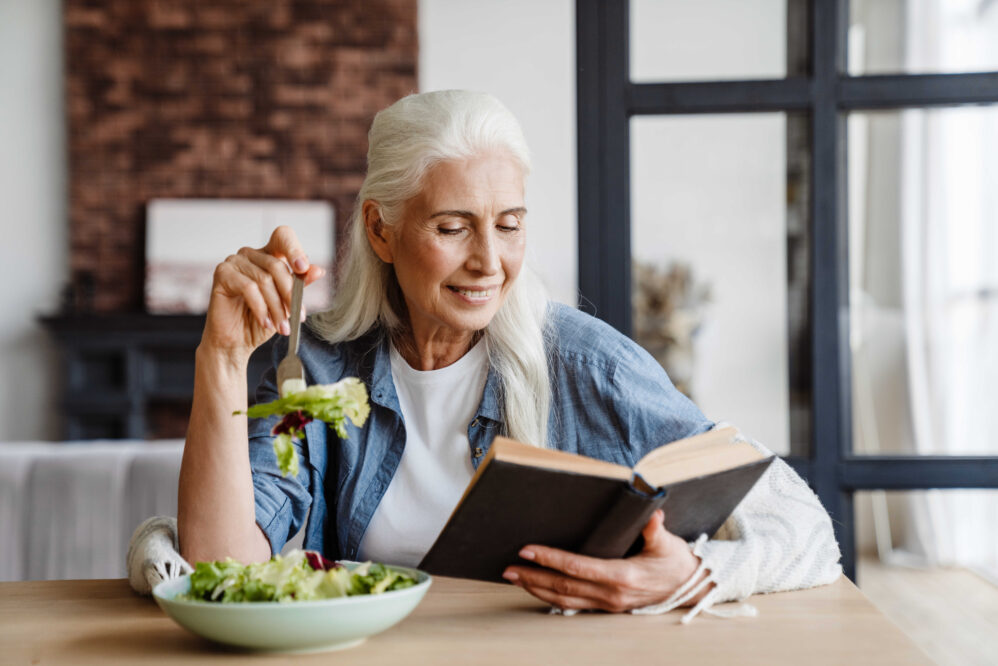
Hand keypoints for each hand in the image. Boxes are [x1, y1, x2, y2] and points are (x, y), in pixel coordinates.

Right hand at [200, 225, 324, 362]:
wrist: (238, 341)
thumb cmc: (263, 320)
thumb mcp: (287, 303)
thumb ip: (300, 284)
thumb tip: (318, 270)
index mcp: (269, 254)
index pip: (283, 236)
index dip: (294, 249)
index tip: (303, 269)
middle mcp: (252, 254)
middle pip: (277, 265)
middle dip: (290, 295)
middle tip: (298, 316)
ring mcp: (235, 261)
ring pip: (264, 280)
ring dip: (277, 307)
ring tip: (282, 326)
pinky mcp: (222, 273)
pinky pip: (248, 288)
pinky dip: (261, 308)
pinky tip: (265, 322)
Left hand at [502, 510, 711, 611]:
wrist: (690, 587)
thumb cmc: (676, 561)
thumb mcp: (668, 542)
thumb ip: (655, 527)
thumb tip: (653, 510)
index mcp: (622, 576)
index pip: (576, 567)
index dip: (549, 559)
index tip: (527, 551)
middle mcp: (611, 594)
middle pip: (563, 586)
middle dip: (533, 577)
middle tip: (507, 568)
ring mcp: (608, 604)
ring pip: (564, 599)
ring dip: (536, 589)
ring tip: (514, 578)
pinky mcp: (607, 606)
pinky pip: (573, 604)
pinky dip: (551, 596)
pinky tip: (537, 589)